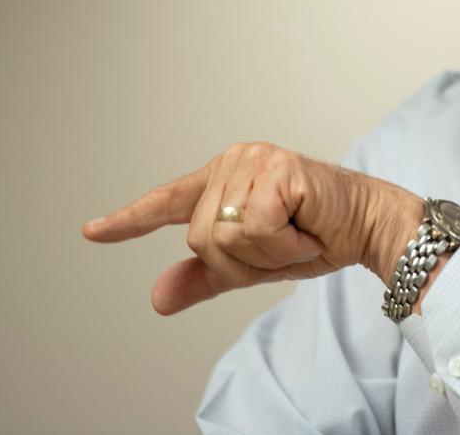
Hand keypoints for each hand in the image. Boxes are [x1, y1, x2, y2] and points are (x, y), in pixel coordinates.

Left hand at [82, 142, 421, 314]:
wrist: (367, 227)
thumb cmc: (315, 236)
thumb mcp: (252, 264)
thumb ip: (206, 276)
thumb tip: (157, 298)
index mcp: (224, 178)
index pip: (168, 202)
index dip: (128, 221)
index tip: (93, 232)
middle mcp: (234, 161)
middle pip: (202, 238)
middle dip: (245, 260)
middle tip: (284, 244)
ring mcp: (254, 160)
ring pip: (226, 236)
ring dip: (267, 253)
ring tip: (297, 232)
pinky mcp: (277, 169)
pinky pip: (256, 228)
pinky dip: (284, 243)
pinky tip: (306, 227)